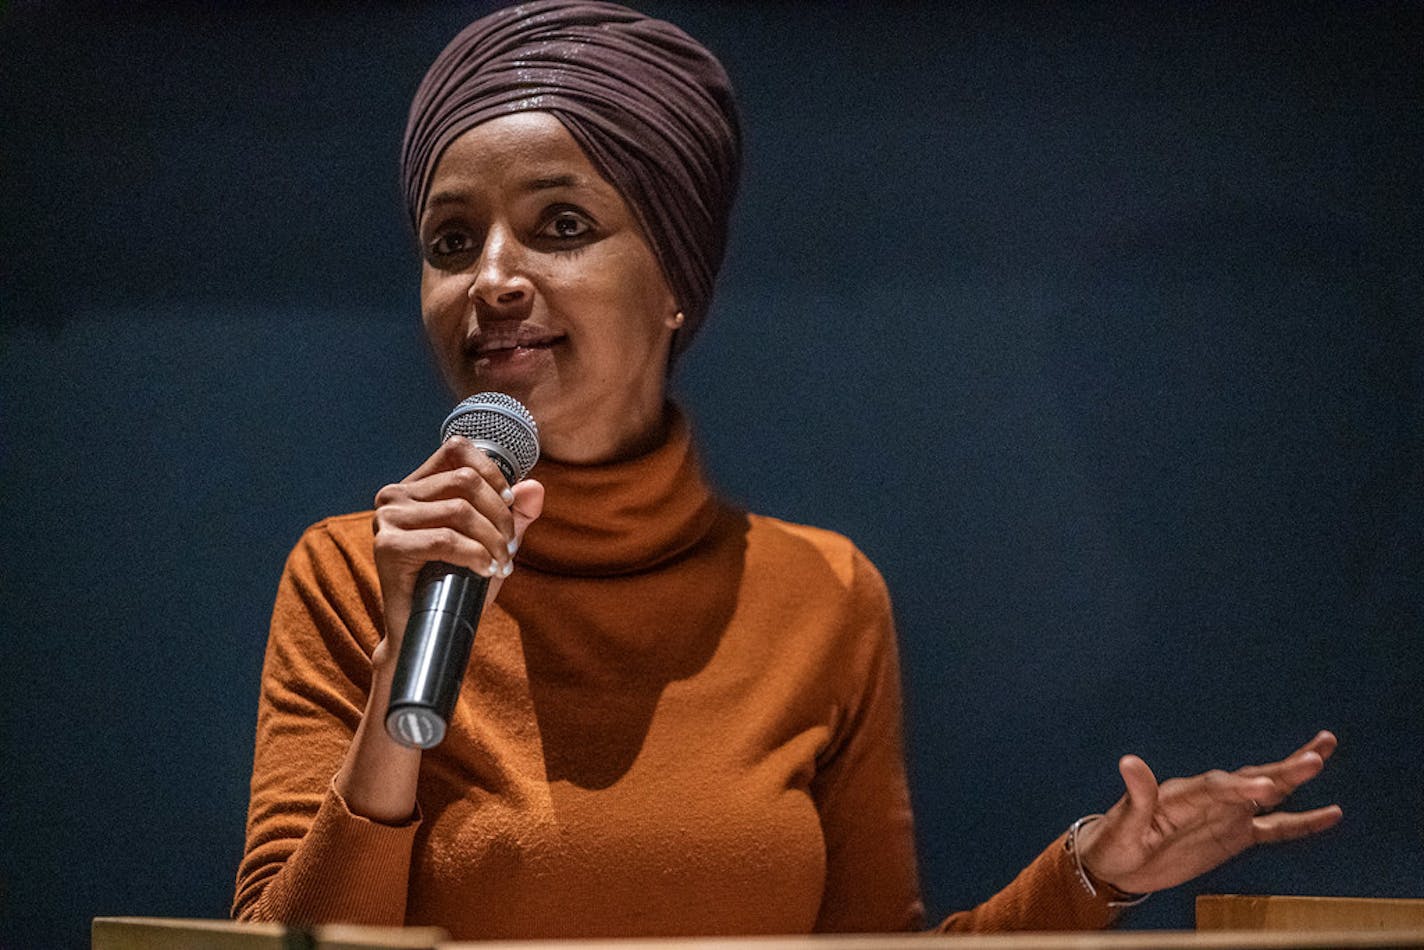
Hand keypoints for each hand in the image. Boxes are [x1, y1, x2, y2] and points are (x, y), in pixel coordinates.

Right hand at [370, 436, 543, 665]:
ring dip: (492, 539)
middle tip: (509, 547)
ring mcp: (387, 519)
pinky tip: (485, 570)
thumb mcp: (492, 543)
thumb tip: (535, 487)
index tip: (509, 503)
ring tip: (501, 563)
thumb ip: (514, 515)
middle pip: (464, 481)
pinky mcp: (387, 546)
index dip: (491, 471)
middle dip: (499, 514)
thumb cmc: (457, 586)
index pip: (456, 449)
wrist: (430, 633)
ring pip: (459, 510)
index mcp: (416, 487)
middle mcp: (395, 496)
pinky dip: (475, 554)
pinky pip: (445, 540)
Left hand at [1074, 731, 1341, 894]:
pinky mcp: (1234, 836)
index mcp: (1182, 795)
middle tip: (1315, 756)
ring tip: (1323, 754)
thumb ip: (1135, 796)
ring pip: (1268, 794)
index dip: (1240, 788)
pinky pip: (1274, 828)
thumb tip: (1129, 762)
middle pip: (1250, 781)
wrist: (1117, 864)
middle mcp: (1209, 799)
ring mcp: (1225, 816)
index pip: (1216, 788)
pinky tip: (1330, 813)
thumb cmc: (1115, 842)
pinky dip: (1302, 821)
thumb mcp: (1121, 824)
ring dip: (1294, 777)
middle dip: (1282, 770)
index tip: (1266, 787)